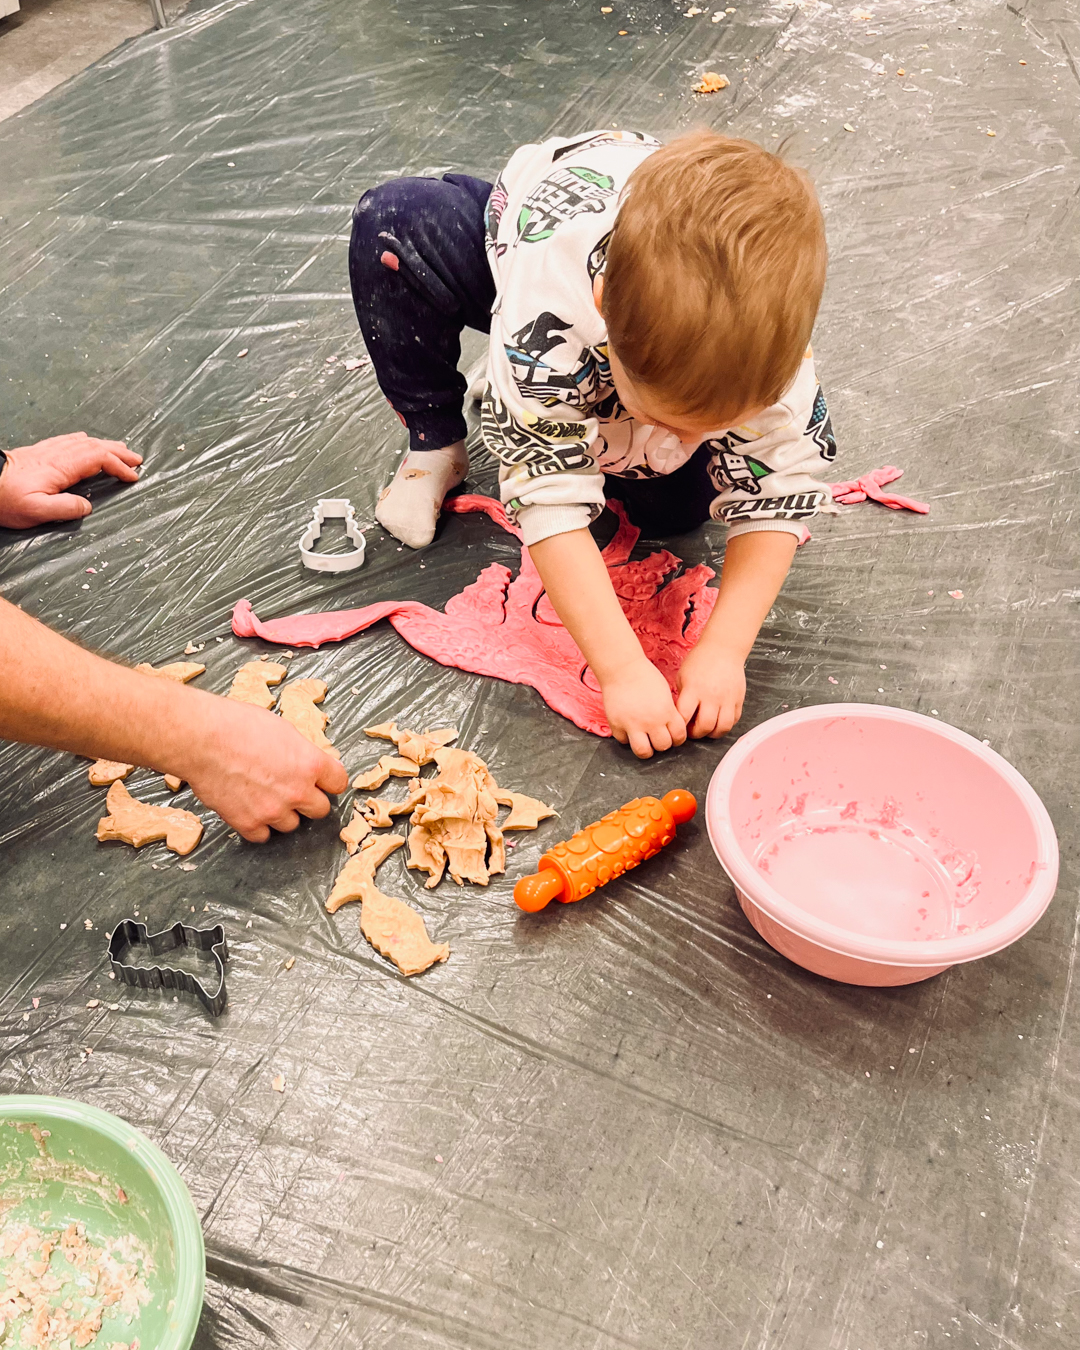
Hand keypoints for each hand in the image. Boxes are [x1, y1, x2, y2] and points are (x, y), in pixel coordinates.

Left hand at [0, 432, 141, 527]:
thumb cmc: (6, 499)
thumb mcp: (37, 511)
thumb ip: (65, 508)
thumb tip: (87, 507)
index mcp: (61, 467)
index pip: (98, 459)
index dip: (119, 467)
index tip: (133, 476)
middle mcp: (57, 454)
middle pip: (95, 446)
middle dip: (119, 452)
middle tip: (137, 459)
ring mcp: (47, 450)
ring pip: (84, 441)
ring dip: (105, 445)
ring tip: (120, 448)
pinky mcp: (38, 452)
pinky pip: (68, 440)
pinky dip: (85, 441)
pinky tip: (86, 441)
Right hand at [177, 698, 348, 841]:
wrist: (201, 739)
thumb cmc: (237, 725)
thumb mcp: (282, 730)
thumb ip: (301, 752)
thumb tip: (309, 762)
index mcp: (310, 764)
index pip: (339, 783)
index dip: (329, 782)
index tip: (322, 782)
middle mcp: (297, 791)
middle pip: (320, 810)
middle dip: (308, 801)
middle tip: (291, 791)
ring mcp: (273, 811)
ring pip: (292, 826)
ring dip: (282, 815)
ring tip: (263, 797)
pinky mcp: (248, 823)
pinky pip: (263, 836)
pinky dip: (257, 826)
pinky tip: (249, 809)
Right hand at [602, 658, 686, 757]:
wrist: (622, 669)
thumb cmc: (645, 676)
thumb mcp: (665, 693)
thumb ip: (669, 712)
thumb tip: (671, 728)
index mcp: (666, 712)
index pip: (679, 737)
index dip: (677, 739)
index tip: (673, 737)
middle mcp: (651, 721)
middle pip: (663, 747)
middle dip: (662, 744)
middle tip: (658, 738)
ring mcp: (632, 725)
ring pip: (643, 752)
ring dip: (646, 749)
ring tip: (645, 742)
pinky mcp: (616, 725)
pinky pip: (624, 741)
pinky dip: (627, 738)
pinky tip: (629, 729)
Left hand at [675, 645, 745, 738]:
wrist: (723, 649)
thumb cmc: (700, 660)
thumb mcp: (682, 676)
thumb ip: (681, 697)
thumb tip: (680, 716)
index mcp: (693, 689)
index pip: (684, 717)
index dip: (680, 727)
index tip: (679, 727)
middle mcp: (711, 696)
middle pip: (705, 727)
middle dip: (696, 734)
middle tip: (692, 730)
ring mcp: (727, 699)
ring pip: (722, 728)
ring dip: (712, 733)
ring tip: (707, 729)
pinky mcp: (738, 699)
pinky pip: (734, 720)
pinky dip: (726, 725)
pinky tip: (718, 721)